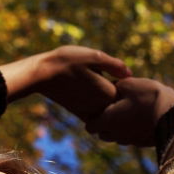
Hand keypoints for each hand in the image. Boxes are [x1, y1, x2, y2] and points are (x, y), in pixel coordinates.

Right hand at [0, 46, 130, 121]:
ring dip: (112, 107)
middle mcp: (100, 107)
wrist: (41, 75)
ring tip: (105, 89)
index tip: (128, 79)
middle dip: (124, 99)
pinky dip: (101, 113)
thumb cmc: (67, 61)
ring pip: (110, 113)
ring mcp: (90, 112)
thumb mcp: (93, 56)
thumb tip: (131, 74)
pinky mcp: (80, 113)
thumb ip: (114, 65)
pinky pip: (97, 118)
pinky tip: (96, 98)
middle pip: (121, 106)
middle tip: (118, 85)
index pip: (129, 94)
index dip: (131, 87)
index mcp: (108, 92)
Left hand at [84, 77, 173, 146]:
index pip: (90, 127)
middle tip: (114, 108)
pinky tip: (142, 118)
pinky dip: (133, 130)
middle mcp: (117, 135)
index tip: (99, 107)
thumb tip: (112, 87)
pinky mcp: (143, 143)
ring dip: (119, 128)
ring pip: (118, 137)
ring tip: (130, 112)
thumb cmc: (150, 98)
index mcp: (108, 121)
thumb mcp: (130, 84)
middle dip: (105, 123)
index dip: (92, 117)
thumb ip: (116, 86)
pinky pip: (132, 138)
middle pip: (103, 134)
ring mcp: (130, 141)